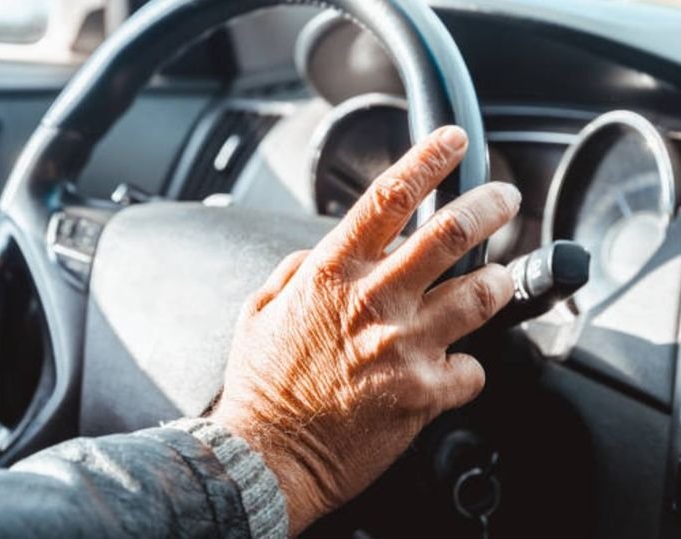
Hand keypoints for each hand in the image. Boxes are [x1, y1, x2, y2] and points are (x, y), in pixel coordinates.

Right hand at [210, 126, 520, 534]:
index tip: (452, 141)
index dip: (427, 159)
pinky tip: (453, 368)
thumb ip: (297, 270)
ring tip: (497, 278)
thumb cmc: (263, 385)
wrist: (271, 457)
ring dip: (498, 280)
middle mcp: (372, 301)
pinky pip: (473, 368)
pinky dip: (468, 366)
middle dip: (489, 204)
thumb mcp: (260, 311)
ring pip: (481, 293)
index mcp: (331, 274)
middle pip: (451, 232)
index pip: (387, 198)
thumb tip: (322, 251)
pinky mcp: (425, 392)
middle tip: (503, 198)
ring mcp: (404, 346)